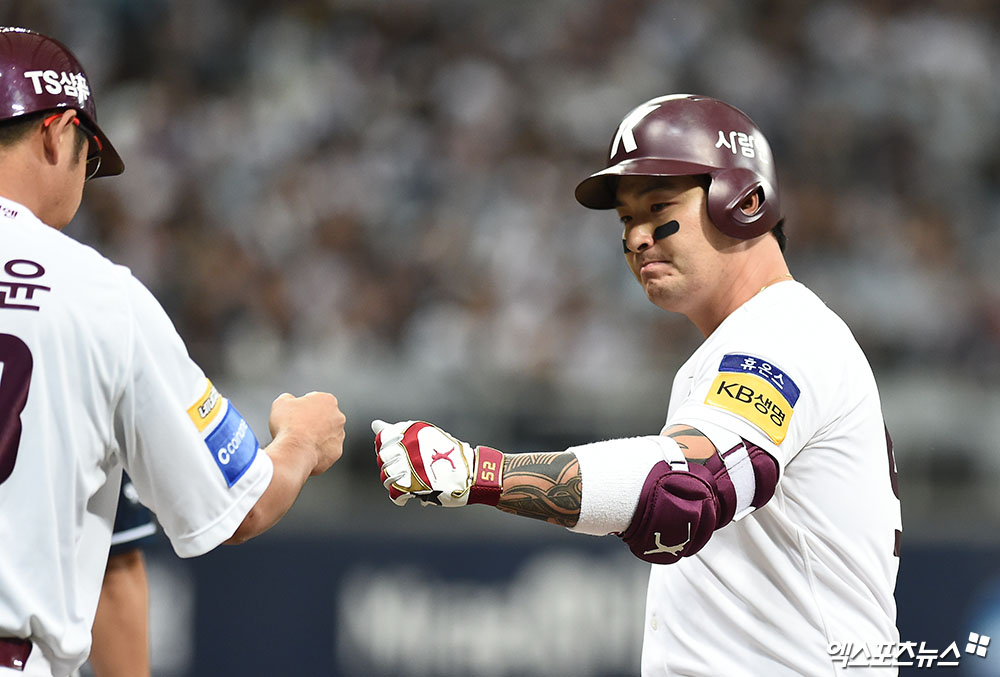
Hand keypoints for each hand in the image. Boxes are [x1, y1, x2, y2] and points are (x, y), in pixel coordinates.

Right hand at [269, 392, 344, 475]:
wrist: (294, 451)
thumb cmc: (288, 425)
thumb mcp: (281, 403)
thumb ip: (288, 398)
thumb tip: (289, 400)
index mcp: (328, 400)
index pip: (315, 400)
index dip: (302, 407)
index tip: (294, 414)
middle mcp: (338, 417)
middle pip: (324, 417)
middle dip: (312, 422)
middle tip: (297, 428)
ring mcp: (339, 435)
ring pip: (327, 435)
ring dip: (317, 437)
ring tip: (300, 442)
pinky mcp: (336, 452)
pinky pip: (326, 451)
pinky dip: (318, 451)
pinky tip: (305, 452)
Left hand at [372, 420, 502, 506]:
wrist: (472, 473)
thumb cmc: (448, 454)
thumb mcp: (425, 436)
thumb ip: (397, 431)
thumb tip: (374, 424)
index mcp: (412, 431)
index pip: (382, 441)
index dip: (387, 451)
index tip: (397, 456)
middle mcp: (409, 445)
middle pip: (383, 459)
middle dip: (389, 467)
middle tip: (406, 471)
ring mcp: (411, 465)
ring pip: (386, 477)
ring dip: (394, 483)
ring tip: (408, 483)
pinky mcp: (415, 485)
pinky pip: (394, 493)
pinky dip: (399, 497)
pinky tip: (408, 496)